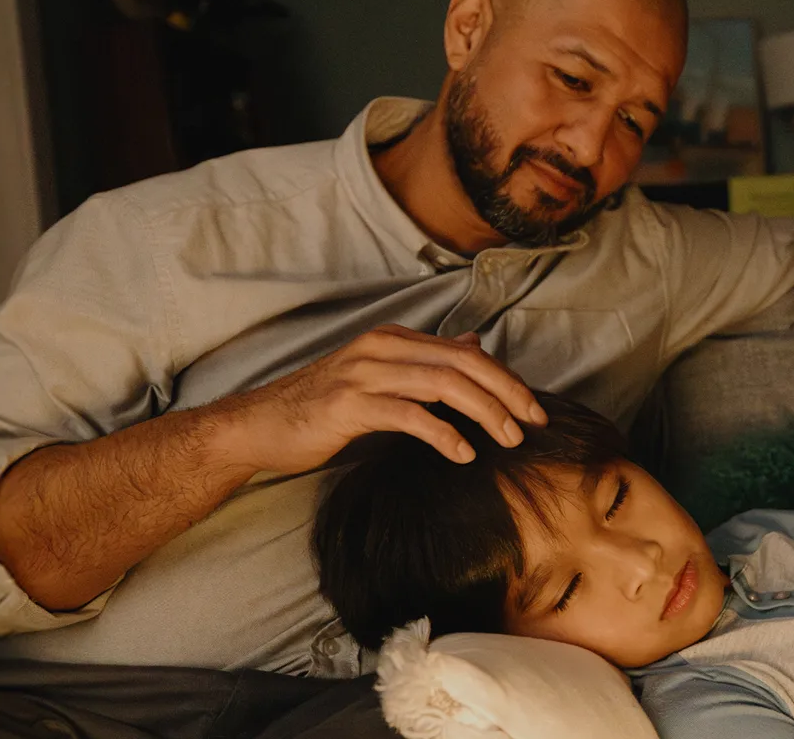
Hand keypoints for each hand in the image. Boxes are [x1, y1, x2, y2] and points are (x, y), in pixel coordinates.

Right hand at [211, 324, 545, 474]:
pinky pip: (408, 415)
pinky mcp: (349, 405)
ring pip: (442, 385)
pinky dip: (443, 433)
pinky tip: (463, 453)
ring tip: (508, 439)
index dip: (505, 378)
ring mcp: (364, 374)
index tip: (533, 407)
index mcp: (392, 340)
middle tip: (533, 424)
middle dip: (506, 393)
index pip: (465, 351)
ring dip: (484, 412)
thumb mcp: (377, 376)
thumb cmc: (320, 407)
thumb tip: (472, 343)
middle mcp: (381, 348)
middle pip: (462, 363)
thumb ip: (425, 360)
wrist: (260, 425)